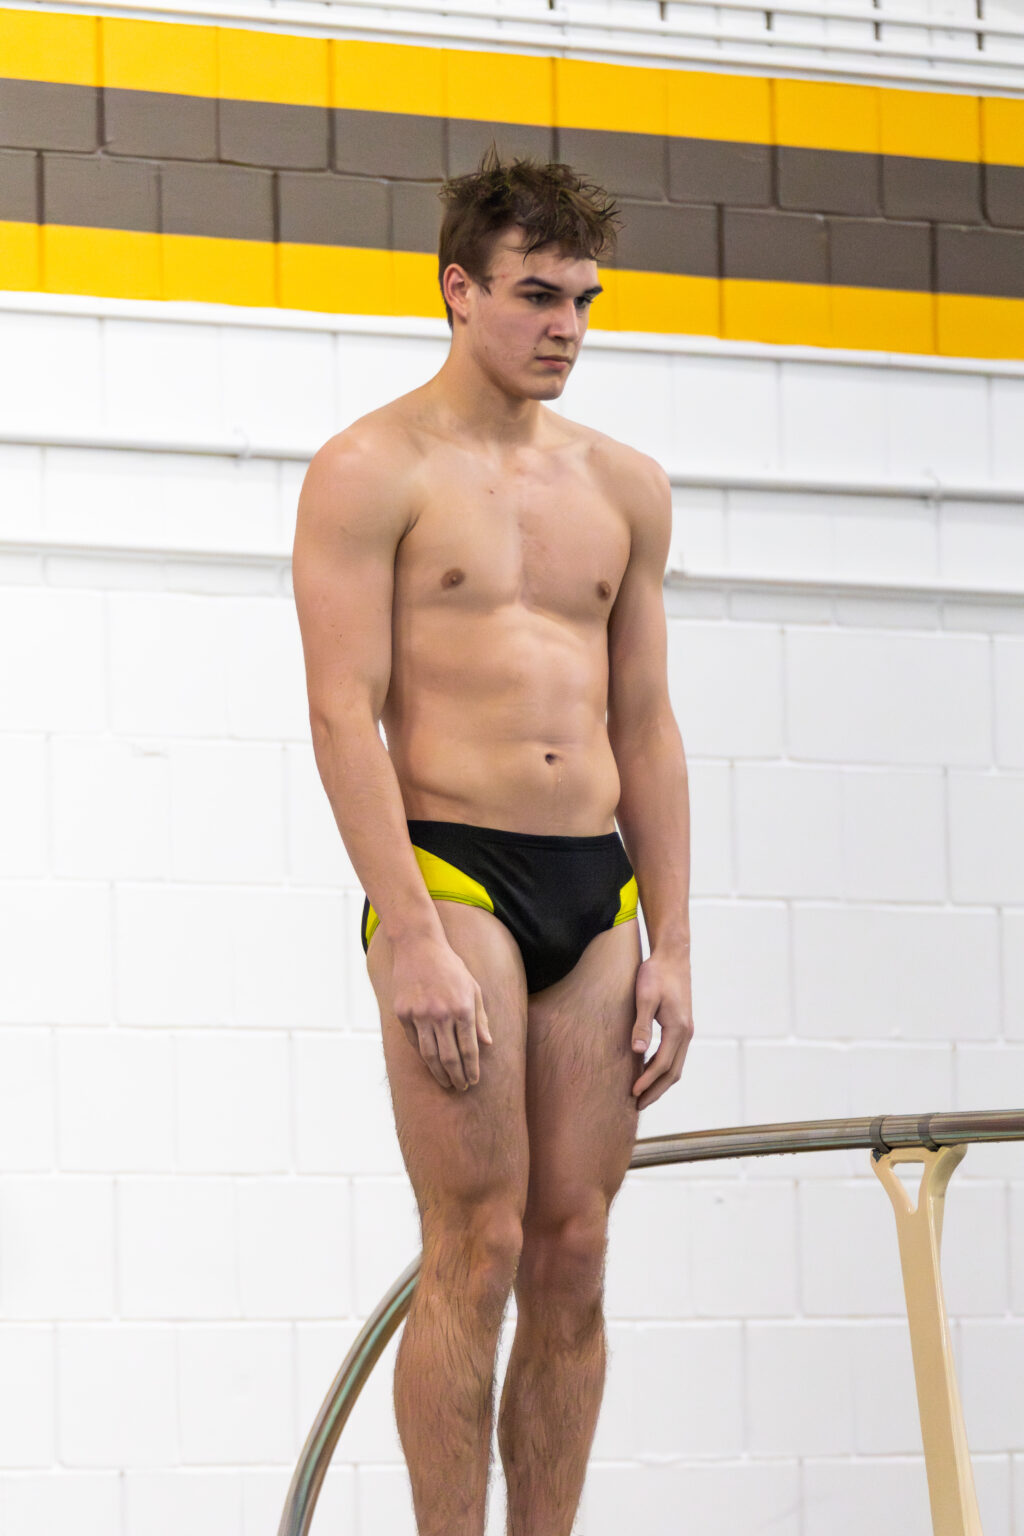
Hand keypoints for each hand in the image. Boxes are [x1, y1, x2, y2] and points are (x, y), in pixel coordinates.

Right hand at [390, 935, 492, 1091]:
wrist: (419, 947)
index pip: (469, 1048)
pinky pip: (414, 1041)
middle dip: (457, 1076)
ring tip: (446, 1082)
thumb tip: (487, 1044)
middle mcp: (441, 1014)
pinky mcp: (403, 1013)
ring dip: (439, 1073)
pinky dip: (423, 1055)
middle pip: (450, 1057)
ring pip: (429, 1054)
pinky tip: (430, 1063)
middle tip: (460, 1087)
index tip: (473, 1081)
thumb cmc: (450, 967)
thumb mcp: (473, 988)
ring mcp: (420, 1014)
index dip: (472, 1069)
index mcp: (463, 1008)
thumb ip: (480, 1018)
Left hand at [630, 951, 692, 1110]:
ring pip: (676, 1066)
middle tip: (637, 1105)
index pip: (663, 1065)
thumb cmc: (656, 973)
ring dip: (660, 1082)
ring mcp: (686, 1030)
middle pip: (673, 1072)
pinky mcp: (681, 1026)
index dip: (648, 1082)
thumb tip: (638, 1051)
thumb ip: (642, 1024)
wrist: (672, 955)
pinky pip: (674, 1055)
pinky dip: (663, 1069)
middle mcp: (686, 1033)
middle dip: (656, 1090)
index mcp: (678, 1029)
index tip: (633, 1094)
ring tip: (642, 1094)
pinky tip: (647, 1070)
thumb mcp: (645, 997)